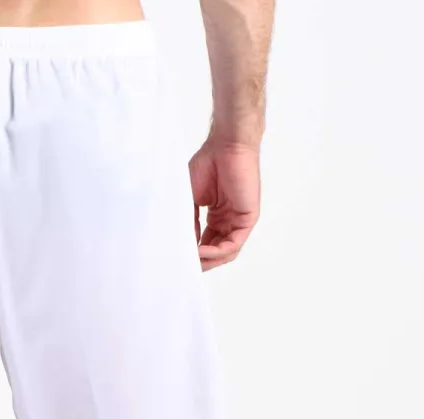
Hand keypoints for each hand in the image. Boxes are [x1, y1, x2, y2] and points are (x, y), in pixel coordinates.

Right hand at [189, 138, 260, 271]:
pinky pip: (233, 245)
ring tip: (190, 260)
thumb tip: (184, 245)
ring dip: (207, 260)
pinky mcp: (248, 218)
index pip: (206, 244)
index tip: (175, 259)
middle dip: (200, 263)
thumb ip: (189, 222)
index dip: (192, 255)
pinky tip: (200, 251)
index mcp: (217, 216)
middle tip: (182, 267)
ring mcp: (239, 220)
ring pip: (225, 253)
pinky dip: (216, 252)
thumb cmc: (208, 164)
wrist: (225, 145)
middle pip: (216, 253)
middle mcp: (229, 221)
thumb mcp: (190, 199)